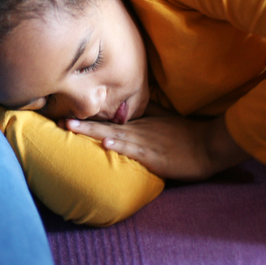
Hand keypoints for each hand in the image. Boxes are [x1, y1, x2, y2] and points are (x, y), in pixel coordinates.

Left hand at [64, 105, 248, 180]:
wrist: (208, 146)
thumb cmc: (186, 135)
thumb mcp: (164, 118)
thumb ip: (145, 112)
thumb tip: (126, 108)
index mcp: (139, 123)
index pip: (108, 119)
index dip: (87, 117)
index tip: (64, 113)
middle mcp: (138, 130)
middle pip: (104, 124)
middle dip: (81, 122)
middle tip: (57, 119)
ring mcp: (145, 142)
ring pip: (113, 134)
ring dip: (91, 130)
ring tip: (71, 127)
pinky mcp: (154, 156)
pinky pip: (133, 150)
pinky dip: (119, 145)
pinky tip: (106, 143)